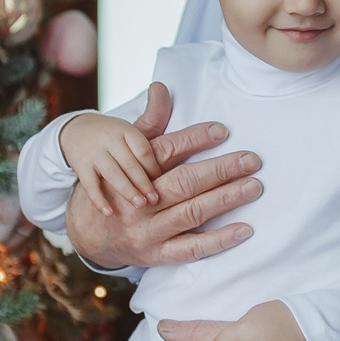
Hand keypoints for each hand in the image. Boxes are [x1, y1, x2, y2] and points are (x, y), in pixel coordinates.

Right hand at [59, 111, 163, 213]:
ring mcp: (94, 153)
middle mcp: (110, 140)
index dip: (154, 168)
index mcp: (126, 131)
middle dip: (144, 183)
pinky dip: (98, 200)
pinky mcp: (81, 166)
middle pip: (130, 163)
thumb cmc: (114, 137)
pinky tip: (109, 212)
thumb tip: (175, 160)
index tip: (165, 184)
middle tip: (155, 200)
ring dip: (127, 190)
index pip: (143, 150)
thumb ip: (150, 147)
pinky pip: (89, 184)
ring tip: (140, 205)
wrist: (77, 131)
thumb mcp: (131, 132)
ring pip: (112, 174)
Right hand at [62, 82, 264, 268]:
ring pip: (191, 212)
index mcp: (134, 172)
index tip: (223, 131)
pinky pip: (191, 249)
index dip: (195, 139)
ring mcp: (149, 230)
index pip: (167, 151)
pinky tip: (244, 229)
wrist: (86, 234)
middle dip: (220, 170)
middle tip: (251, 160)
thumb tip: (161, 87)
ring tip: (253, 186)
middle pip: (184, 182)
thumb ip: (150, 123)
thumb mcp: (125, 154)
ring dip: (225, 199)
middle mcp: (141, 200)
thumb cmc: (115, 186)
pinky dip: (219, 241)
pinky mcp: (156, 254)